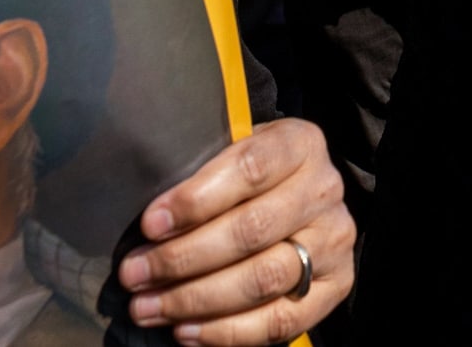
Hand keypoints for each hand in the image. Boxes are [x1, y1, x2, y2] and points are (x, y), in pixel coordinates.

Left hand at [115, 118, 353, 343]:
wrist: (301, 194)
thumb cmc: (247, 173)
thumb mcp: (231, 149)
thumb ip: (201, 170)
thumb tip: (148, 219)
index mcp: (300, 144)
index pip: (249, 168)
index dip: (196, 200)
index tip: (150, 225)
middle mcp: (325, 190)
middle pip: (252, 230)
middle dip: (183, 258)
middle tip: (135, 273)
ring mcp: (335, 241)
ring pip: (263, 279)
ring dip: (197, 299)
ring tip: (149, 307)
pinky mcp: (337, 285)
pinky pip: (281, 320)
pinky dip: (227, 331)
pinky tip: (185, 330)